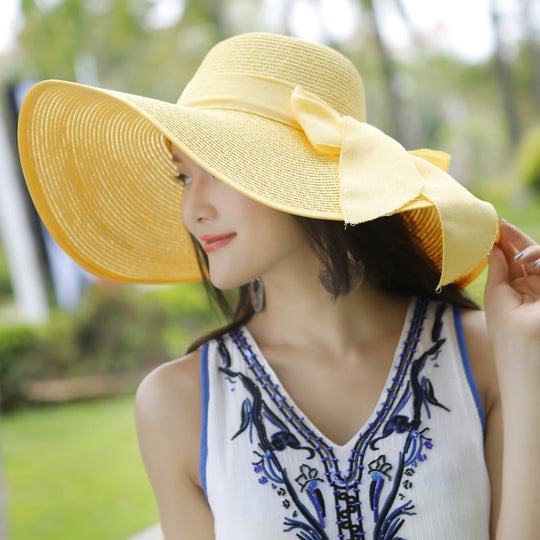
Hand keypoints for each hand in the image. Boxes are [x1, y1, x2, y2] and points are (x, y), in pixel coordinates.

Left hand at [485, 221, 539, 345]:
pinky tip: (531, 263)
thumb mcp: (496, 290)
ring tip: (519, 258)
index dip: (506, 242)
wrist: (521, 343)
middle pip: (528, 253)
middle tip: (502, 225)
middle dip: (516, 238)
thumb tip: (493, 245)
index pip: (512, 258)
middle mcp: (532, 283)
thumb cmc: (503, 322)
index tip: (495, 227)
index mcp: (515, 285)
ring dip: (530, 251)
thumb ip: (497, 266)